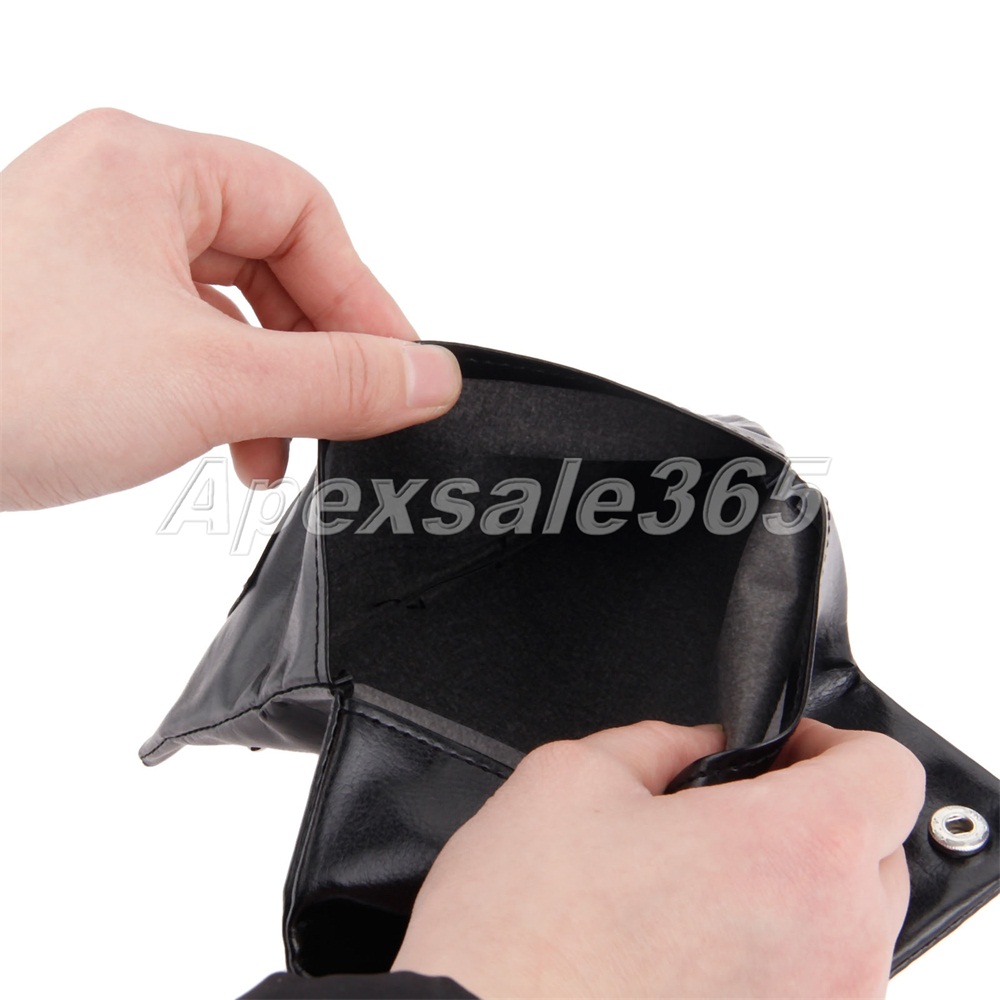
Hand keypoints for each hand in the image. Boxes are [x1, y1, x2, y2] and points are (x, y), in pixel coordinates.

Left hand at [0, 110, 460, 509]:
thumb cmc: (2, 381)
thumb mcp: (210, 381)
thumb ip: (337, 380)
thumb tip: (428, 377)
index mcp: (149, 168)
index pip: (306, 213)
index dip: (363, 296)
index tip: (396, 371)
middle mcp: (113, 196)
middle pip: (267, 258)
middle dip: (311, 348)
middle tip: (344, 413)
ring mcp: (82, 256)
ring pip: (220, 306)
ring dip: (264, 380)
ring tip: (274, 449)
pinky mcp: (63, 317)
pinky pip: (171, 339)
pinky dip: (211, 392)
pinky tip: (216, 443)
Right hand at [392, 719, 924, 998]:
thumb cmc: (521, 935)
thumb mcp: (572, 777)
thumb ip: (659, 742)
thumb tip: (697, 749)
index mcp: (794, 853)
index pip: (886, 771)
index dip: (829, 743)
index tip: (779, 752)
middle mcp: (832, 947)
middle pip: (876, 851)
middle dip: (812, 817)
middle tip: (725, 815)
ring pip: (844, 928)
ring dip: (790, 892)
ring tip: (694, 888)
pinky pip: (807, 986)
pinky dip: (769, 957)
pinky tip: (686, 949)